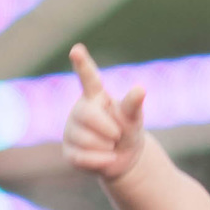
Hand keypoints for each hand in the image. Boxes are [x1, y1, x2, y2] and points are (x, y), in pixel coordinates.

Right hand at [61, 43, 147, 183]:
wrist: (124, 158)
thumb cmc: (128, 130)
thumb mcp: (133, 117)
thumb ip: (133, 104)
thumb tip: (140, 88)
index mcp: (95, 96)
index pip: (88, 78)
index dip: (82, 63)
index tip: (76, 49)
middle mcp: (79, 110)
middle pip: (88, 115)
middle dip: (108, 128)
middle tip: (116, 134)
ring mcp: (71, 130)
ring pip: (86, 140)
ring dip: (106, 147)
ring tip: (109, 145)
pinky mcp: (68, 151)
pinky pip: (83, 158)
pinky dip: (101, 161)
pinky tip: (105, 157)